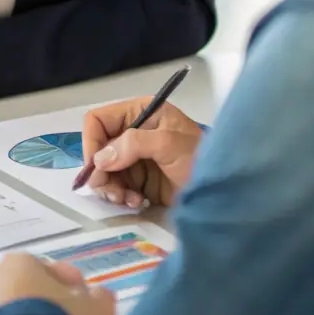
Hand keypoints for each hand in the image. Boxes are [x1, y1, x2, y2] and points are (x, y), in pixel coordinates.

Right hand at [82, 98, 202, 208]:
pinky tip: (138, 202)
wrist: (221, 190)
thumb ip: (133, 144)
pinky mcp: (139, 180)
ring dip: (111, 189)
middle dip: (102, 173)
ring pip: (103, 172)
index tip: (97, 169)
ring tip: (129, 200)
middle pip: (98, 150)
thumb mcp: (169, 144)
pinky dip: (121, 197)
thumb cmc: (200, 158)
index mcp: (140, 112)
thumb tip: (100, 159)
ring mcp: (135, 157)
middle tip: (114, 194)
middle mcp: (133, 132)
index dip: (92, 143)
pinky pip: (115, 187)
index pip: (98, 120)